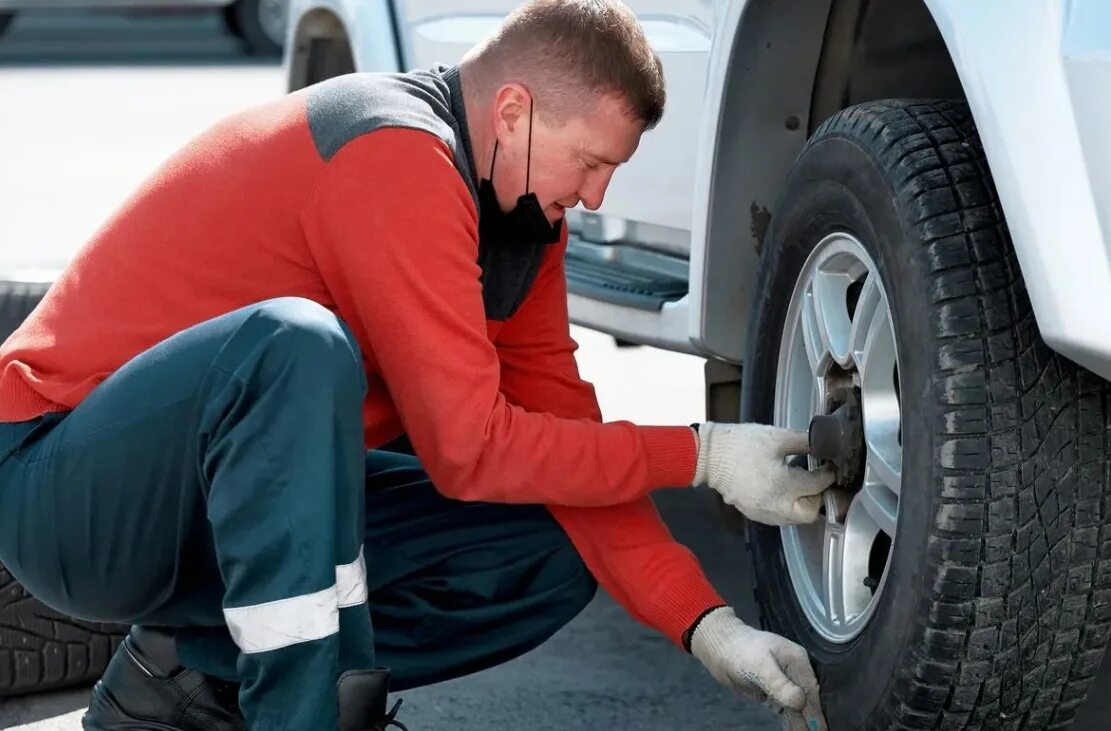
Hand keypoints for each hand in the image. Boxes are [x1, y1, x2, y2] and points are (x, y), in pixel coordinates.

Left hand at [690, 607, 823, 725]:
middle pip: (806, 700)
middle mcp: (794, 671)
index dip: (815, 712)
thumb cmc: (740, 652)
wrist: (720, 648)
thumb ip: (780, 685)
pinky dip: (790, 720)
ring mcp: (784, 681)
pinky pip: (786, 708)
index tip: (820, 729)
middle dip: (810, 719)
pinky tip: (794, 729)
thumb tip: (800, 703)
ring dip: (801, 722)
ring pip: (797, 706)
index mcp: (797, 660)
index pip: (810, 691)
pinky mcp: (774, 690)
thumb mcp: (760, 667)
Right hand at [692, 422, 832, 524]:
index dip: (827, 475)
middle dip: (816, 496)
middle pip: (810, 513)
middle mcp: (775, 505)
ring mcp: (762, 512)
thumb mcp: (776, 437)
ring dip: (801, 503)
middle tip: (814, 479)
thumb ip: (804, 441)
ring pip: (794, 518)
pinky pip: (778, 517)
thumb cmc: (739, 444)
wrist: (707, 455)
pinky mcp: (752, 513)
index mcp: (783, 485)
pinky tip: (781, 489)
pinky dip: (785, 506)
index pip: (817, 486)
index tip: (829, 467)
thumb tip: (823, 443)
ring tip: (798, 483)